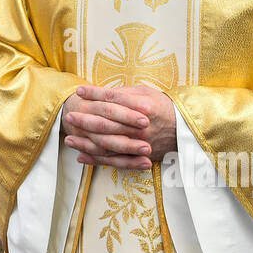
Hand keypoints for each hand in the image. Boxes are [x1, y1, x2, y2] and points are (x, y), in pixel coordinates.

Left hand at [62, 84, 177, 169]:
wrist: (184, 129)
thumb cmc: (163, 107)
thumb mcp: (148, 93)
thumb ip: (126, 93)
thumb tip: (103, 93)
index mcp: (143, 107)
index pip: (113, 99)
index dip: (94, 94)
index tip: (79, 91)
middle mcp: (141, 126)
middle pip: (108, 122)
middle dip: (85, 119)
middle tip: (69, 115)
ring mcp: (140, 144)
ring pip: (108, 144)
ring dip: (86, 142)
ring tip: (68, 138)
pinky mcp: (139, 157)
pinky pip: (114, 161)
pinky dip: (96, 160)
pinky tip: (81, 157)